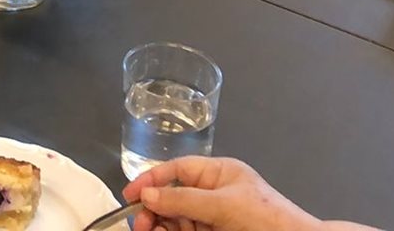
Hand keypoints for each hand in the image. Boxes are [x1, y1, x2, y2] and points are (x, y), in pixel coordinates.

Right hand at [125, 157, 322, 230]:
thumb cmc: (264, 218)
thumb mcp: (222, 205)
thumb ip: (183, 199)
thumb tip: (147, 194)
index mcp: (219, 174)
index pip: (178, 169)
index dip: (152, 179)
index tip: (130, 194)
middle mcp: (214, 193)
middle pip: (174, 197)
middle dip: (154, 208)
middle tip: (140, 225)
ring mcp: (215, 217)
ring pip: (178, 218)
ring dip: (161, 224)